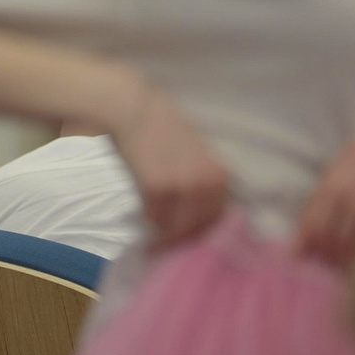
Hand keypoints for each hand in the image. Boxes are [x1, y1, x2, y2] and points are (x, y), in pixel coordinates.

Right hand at [109, 82, 232, 247]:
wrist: (133, 107)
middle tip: (164, 246)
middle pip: (199, 227)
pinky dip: (148, 224)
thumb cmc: (160, 125)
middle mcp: (208, 184)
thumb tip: (197, 209)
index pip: (217, 218)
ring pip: (177, 228)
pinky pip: (155, 219)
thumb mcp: (195, 153)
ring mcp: (184, 188)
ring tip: (151, 244)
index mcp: (221, 176)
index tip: (184, 239)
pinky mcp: (159, 189)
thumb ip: (202, 179)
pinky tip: (140, 226)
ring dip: (164, 238)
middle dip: (181, 239)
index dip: (199, 231)